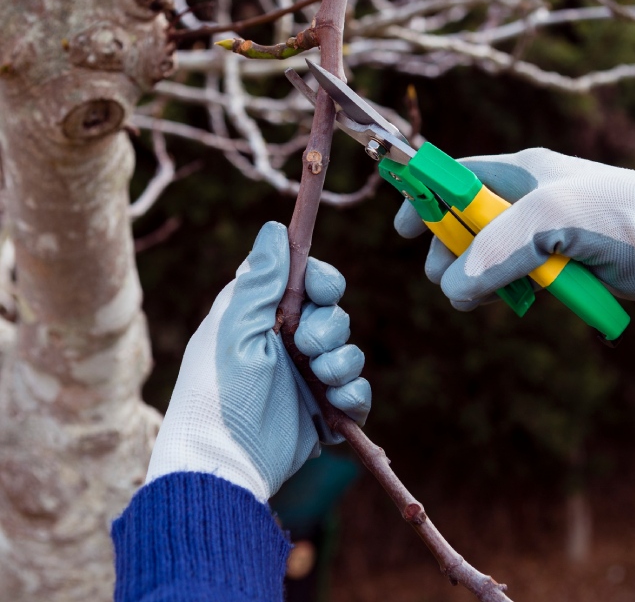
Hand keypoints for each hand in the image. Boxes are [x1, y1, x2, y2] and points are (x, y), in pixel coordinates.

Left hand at [145, 221, 370, 501]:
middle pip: (334, 314)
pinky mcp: (324, 413)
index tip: (318, 290)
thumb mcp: (233, 329)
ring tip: (320, 380)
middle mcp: (286, 343)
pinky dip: (353, 394)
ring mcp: (306, 379)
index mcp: (262, 317)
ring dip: (341, 362)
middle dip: (329, 327)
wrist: (222, 466)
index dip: (321, 280)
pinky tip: (335, 403)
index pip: (307, 281)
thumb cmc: (217, 392)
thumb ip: (258, 280)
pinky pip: (357, 391)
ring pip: (350, 351)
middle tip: (307, 346)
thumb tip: (274, 228)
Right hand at [395, 148, 634, 309]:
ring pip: (485, 254)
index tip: (404, 230)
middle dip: (446, 250)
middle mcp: (525, 197)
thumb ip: (493, 249)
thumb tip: (452, 288)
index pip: (454, 177)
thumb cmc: (613, 216)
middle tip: (442, 279)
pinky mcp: (556, 260)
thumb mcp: (547, 220)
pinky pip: (513, 276)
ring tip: (473, 300)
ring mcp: (540, 230)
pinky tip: (512, 299)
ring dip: (473, 277)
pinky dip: (504, 290)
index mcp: (519, 171)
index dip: (424, 198)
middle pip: (463, 221)